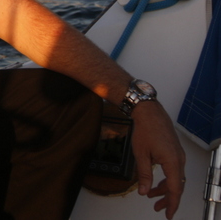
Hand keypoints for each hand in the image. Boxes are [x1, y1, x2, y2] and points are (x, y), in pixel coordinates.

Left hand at [131, 100, 185, 218]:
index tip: (169, 215)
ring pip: (175, 178)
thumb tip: (144, 192)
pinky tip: (156, 182)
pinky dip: (166, 178)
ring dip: (165, 189)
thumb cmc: (145, 130)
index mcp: (173, 162)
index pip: (175, 189)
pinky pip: (174, 170)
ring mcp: (178, 155)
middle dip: (168, 198)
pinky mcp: (175, 152)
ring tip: (152, 196)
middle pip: (177, 185)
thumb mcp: (141, 154)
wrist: (149, 112)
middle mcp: (179, 160)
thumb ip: (144, 175)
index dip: (172, 203)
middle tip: (158, 209)